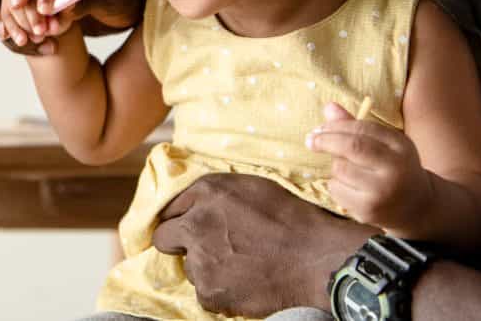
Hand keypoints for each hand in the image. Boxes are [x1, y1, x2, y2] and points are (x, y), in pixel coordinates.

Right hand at [0, 0, 150, 54]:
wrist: (133, 4)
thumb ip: (82, 2)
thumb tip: (55, 16)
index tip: (17, 5)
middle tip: (4, 32)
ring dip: (9, 25)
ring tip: (34, 42)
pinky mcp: (30, 1)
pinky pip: (10, 19)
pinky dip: (20, 35)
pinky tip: (44, 48)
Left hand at [150, 174, 375, 316]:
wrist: (317, 259)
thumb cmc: (291, 219)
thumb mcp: (251, 187)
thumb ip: (215, 194)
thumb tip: (193, 204)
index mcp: (206, 192)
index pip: (170, 207)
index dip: (181, 218)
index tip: (188, 226)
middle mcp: (195, 223)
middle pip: (164, 237)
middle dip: (180, 242)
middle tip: (208, 249)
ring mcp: (200, 259)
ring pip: (189, 267)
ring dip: (206, 268)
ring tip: (240, 265)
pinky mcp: (209, 291)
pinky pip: (204, 293)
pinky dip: (220, 291)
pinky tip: (245, 282)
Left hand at [306, 102, 434, 234]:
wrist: (416, 207)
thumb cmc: (393, 168)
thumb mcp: (383, 145)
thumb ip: (356, 126)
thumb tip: (329, 106)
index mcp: (401, 146)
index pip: (363, 128)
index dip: (336, 125)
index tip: (319, 128)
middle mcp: (395, 168)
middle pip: (352, 147)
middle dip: (326, 140)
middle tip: (311, 140)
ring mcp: (383, 191)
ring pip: (341, 169)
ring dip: (336, 167)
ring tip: (348, 172)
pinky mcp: (369, 210)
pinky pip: (337, 190)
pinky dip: (336, 185)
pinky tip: (350, 189)